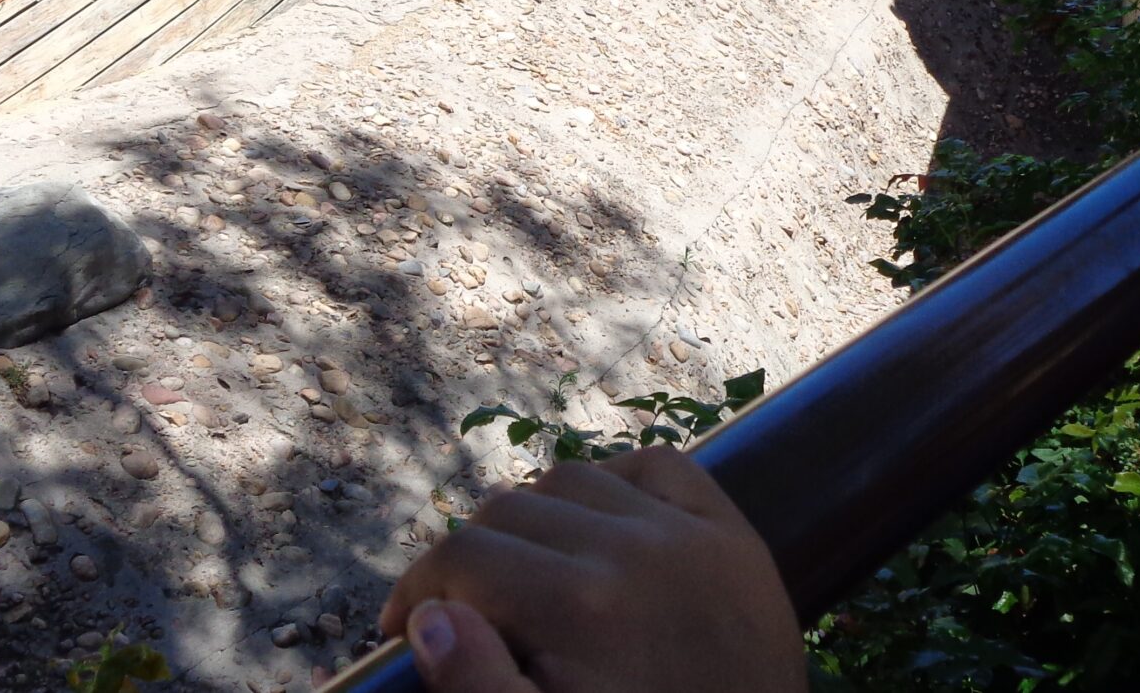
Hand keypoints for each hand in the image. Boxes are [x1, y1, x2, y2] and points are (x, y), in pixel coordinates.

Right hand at [379, 446, 805, 692]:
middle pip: (511, 510)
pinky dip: (616, 483)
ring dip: (536, 515)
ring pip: (574, 479)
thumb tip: (431, 618)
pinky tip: (600, 528)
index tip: (405, 628)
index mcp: (580, 604)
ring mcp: (691, 534)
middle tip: (464, 612)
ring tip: (524, 571)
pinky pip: (659, 468)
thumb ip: (478, 687)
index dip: (418, 590)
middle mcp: (634, 549)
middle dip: (470, 558)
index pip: (464, 556)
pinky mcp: (734, 536)